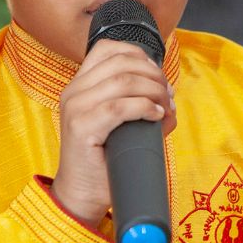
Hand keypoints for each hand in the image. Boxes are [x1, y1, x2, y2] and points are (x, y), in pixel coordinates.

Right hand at [51, 39, 175, 227]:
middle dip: (153, 74)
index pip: (107, 48)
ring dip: (153, 90)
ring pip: (123, 81)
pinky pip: (119, 107)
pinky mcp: (81, 127)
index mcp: (79, 85)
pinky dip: (144, 107)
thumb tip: (169, 99)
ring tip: (164, 106)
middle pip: (121, 62)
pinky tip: (156, 116)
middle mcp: (73, 92)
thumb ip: (137, 105)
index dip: (139, 54)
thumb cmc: (103, 161)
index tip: (157, 74)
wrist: (82, 194)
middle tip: (167, 94)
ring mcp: (75, 108)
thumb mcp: (119, 125)